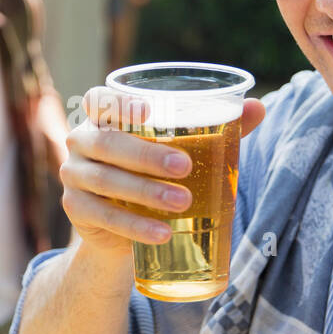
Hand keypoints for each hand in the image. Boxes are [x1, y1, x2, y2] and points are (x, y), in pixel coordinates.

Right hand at [59, 88, 265, 262]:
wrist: (125, 229)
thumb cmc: (154, 175)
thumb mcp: (179, 150)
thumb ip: (214, 127)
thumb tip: (258, 107)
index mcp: (104, 118)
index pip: (99, 100)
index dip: (118, 103)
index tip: (149, 112)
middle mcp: (82, 142)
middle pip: (107, 143)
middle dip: (147, 156)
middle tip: (185, 167)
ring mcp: (74, 176)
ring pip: (106, 180)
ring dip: (146, 192)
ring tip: (183, 203)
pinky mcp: (76, 209)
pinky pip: (104, 216)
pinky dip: (134, 226)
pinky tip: (162, 233)